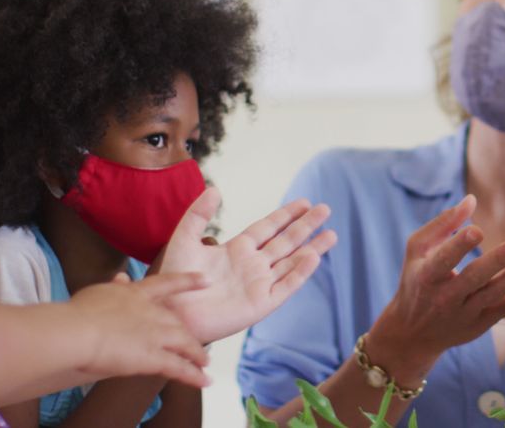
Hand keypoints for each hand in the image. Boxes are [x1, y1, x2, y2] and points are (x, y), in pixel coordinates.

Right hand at [68, 272, 210, 387]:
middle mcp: (152, 313)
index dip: (188, 282)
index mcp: (138, 294)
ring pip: (185, 343)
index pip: (168, 283)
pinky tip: (204, 380)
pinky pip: (179, 367)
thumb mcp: (99, 292)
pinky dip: (193, 375)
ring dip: (196, 354)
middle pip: (177, 322)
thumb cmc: (79, 312)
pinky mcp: (154, 357)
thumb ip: (115, 287)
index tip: (206, 281)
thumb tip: (122, 277)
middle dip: (187, 333)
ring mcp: (156, 335)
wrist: (79, 331)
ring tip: (204, 362)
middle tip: (194, 342)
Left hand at [157, 187, 337, 343]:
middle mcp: (253, 265)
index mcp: (237, 250)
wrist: (172, 314)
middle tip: (325, 209)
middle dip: (306, 226)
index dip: (286, 215)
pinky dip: (300, 272)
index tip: (304, 202)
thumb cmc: (175, 280)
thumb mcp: (184, 240)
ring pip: (292, 262)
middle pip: (286, 241)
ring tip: (332, 234)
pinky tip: (313, 257)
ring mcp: (260, 284)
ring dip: (312, 248)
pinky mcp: (262, 304)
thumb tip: (215, 189)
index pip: (268, 228)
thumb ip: (198, 214)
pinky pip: (286, 286)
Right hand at [366, 195, 504, 384]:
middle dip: (496, 262)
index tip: (478, 230)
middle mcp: (445, 297)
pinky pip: (504, 310)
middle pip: (473, 278)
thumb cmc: (416, 279)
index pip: (444, 259)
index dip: (459, 245)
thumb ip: (443, 224)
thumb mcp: (417, 250)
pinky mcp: (480, 324)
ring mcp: (464, 313)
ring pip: (492, 295)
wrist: (413, 333)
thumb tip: (471, 200)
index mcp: (427, 275)